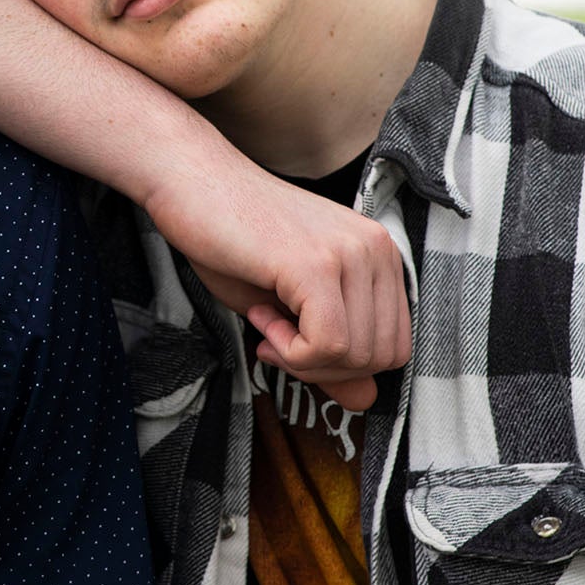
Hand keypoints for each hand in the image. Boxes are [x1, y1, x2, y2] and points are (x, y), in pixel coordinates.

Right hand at [143, 164, 409, 411]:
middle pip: (382, 358)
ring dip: (301, 359)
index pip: (395, 346)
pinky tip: (261, 320)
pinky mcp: (316, 265)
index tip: (294, 341)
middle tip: (275, 340)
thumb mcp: (287, 306)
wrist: (189, 183)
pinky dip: (290, 351)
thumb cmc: (229, 236)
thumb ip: (331, 353)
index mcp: (379, 254)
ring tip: (266, 322)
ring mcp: (350, 255)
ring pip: (354, 357)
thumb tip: (364, 401)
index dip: (342, 365)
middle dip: (323, 369)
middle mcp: (376, 250)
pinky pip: (326, 345)